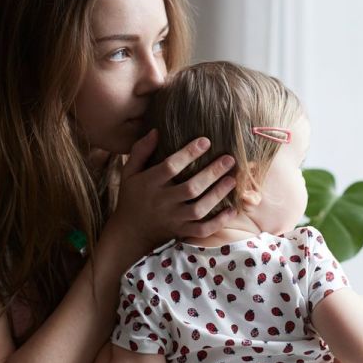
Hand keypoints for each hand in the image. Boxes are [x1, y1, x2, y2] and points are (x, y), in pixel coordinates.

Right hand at [107, 130, 237, 260]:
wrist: (130, 231)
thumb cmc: (132, 195)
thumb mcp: (130, 172)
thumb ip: (141, 151)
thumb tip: (156, 131)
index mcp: (149, 183)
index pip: (170, 167)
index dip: (189, 153)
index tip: (206, 141)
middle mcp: (162, 202)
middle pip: (190, 188)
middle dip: (211, 173)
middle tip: (229, 159)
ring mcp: (173, 219)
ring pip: (199, 209)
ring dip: (218, 195)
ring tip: (233, 179)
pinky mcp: (181, 231)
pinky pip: (202, 230)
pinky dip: (218, 222)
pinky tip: (232, 210)